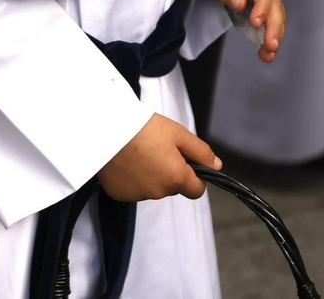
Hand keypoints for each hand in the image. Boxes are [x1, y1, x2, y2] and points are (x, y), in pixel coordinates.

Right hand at [98, 113, 219, 202]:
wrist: (107, 128)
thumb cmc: (144, 127)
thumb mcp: (178, 134)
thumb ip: (201, 152)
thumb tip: (216, 166)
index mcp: (176, 178)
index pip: (197, 191)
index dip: (195, 176)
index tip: (185, 161)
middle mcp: (158, 192)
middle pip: (173, 187)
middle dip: (170, 172)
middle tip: (158, 148)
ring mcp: (137, 195)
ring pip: (152, 188)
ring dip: (151, 175)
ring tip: (138, 152)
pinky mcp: (119, 194)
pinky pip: (133, 189)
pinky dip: (132, 179)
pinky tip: (125, 160)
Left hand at [197, 0, 285, 62]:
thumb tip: (240, 3)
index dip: (262, 6)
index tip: (256, 24)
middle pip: (275, 2)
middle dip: (274, 26)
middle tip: (270, 47)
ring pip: (277, 12)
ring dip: (275, 34)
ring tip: (268, 55)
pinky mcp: (266, 1)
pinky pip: (272, 17)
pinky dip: (271, 33)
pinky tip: (267, 50)